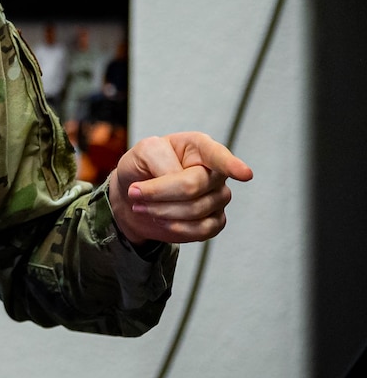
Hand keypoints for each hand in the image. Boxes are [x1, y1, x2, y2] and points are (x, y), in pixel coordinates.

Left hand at [108, 131, 252, 244]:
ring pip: (195, 210)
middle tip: (134, 193)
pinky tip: (159, 219)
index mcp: (200, 147)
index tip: (245, 174)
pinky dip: (174, 227)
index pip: (218, 156)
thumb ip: (160, 160)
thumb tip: (178, 179)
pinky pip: (201, 230)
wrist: (133, 197)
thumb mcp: (142, 152)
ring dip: (160, 210)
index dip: (232, 165)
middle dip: (158, 193)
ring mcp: (218, 197)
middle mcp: (215, 172)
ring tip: (140, 205)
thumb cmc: (142, 167)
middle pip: (193, 186)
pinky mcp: (215, 221)